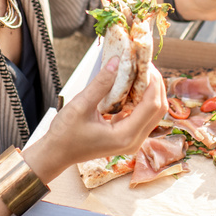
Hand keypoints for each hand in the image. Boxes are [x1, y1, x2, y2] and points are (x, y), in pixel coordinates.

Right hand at [23, 55, 167, 181]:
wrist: (56, 154)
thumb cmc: (64, 135)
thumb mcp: (80, 106)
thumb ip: (100, 84)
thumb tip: (116, 61)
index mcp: (125, 136)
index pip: (152, 105)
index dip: (153, 82)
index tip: (145, 63)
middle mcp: (134, 141)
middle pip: (158, 108)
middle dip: (155, 84)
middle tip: (143, 64)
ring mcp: (132, 140)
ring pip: (153, 112)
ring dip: (149, 90)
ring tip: (138, 71)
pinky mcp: (127, 136)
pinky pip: (142, 115)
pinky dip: (140, 99)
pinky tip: (130, 85)